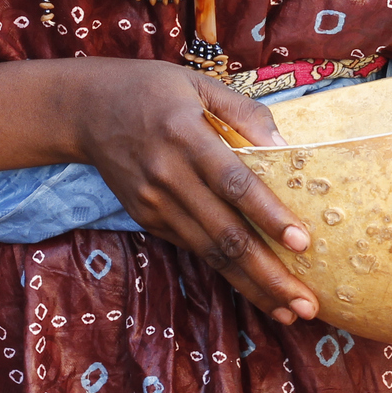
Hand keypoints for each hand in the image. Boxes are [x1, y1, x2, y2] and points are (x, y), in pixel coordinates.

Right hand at [61, 59, 320, 325]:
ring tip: (288, 309)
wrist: (85, 109)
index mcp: (186, 135)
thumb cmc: (151, 90)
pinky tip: (254, 286)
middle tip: (306, 303)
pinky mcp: (146, 218)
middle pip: (225, 234)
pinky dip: (224, 270)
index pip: (233, 183)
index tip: (301, 243)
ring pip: (210, 253)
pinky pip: (192, 247)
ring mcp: (154, 203)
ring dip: (251, 285)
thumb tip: (285, 146)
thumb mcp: (198, 83)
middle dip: (268, 274)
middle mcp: (169, 176)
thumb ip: (244, 111)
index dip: (268, 215)